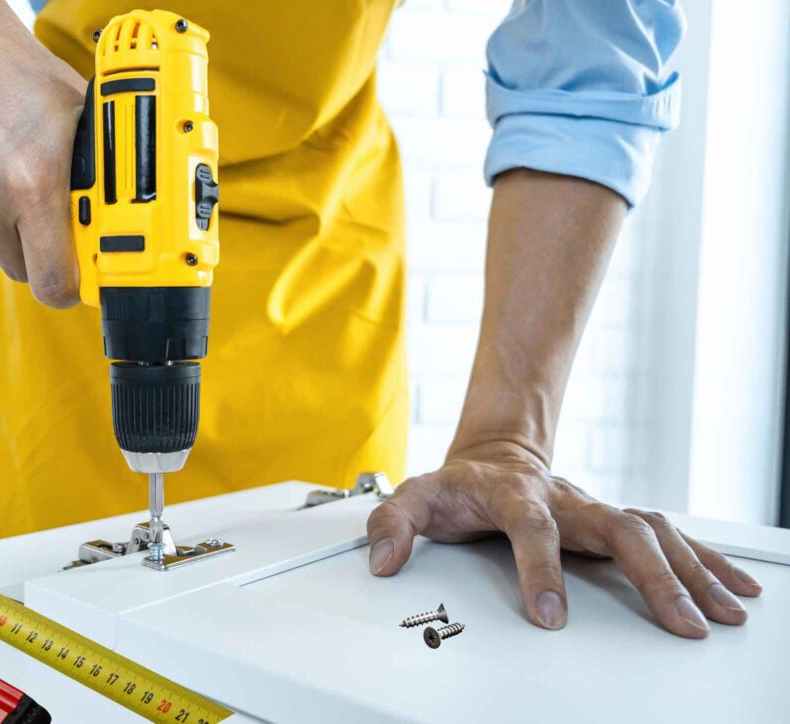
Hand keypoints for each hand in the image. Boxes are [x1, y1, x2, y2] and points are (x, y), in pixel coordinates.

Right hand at [0, 1, 86, 306]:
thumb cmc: (11, 71)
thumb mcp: (77, 118)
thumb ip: (95, 175)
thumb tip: (120, 220)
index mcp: (33, 182)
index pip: (53, 282)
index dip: (69, 288)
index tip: (75, 281)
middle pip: (21, 271)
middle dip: (38, 254)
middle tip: (43, 219)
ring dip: (1, 238)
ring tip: (6, 192)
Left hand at [366, 440, 762, 637]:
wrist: (495, 454)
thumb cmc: (459, 484)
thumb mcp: (415, 496)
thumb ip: (391, 523)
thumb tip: (383, 561)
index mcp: (514, 494)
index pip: (532, 528)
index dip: (541, 569)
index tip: (548, 615)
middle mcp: (565, 500)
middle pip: (618, 529)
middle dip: (653, 577)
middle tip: (678, 623)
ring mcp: (593, 508)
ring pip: (654, 531)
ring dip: (692, 570)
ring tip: (724, 613)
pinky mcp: (612, 519)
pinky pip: (668, 535)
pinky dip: (704, 559)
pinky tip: (732, 587)